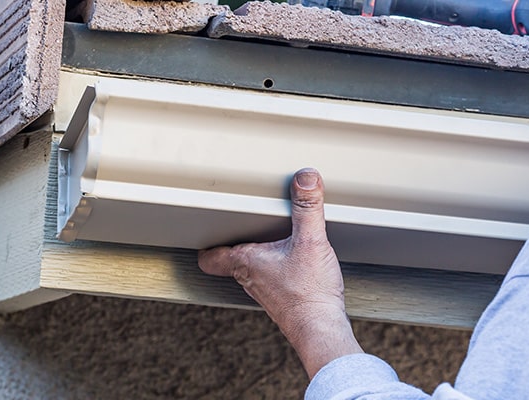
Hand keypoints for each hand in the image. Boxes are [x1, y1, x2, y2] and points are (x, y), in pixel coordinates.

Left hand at [198, 168, 362, 377]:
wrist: (322, 329)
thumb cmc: (309, 294)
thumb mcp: (311, 241)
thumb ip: (307, 207)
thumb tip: (305, 178)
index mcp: (246, 262)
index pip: (210, 256)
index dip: (206, 243)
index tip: (206, 230)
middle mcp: (250, 278)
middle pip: (231, 259)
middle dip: (235, 242)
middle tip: (239, 225)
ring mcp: (265, 291)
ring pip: (251, 270)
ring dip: (257, 256)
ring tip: (268, 239)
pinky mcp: (283, 299)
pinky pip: (272, 279)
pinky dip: (277, 268)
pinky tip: (294, 262)